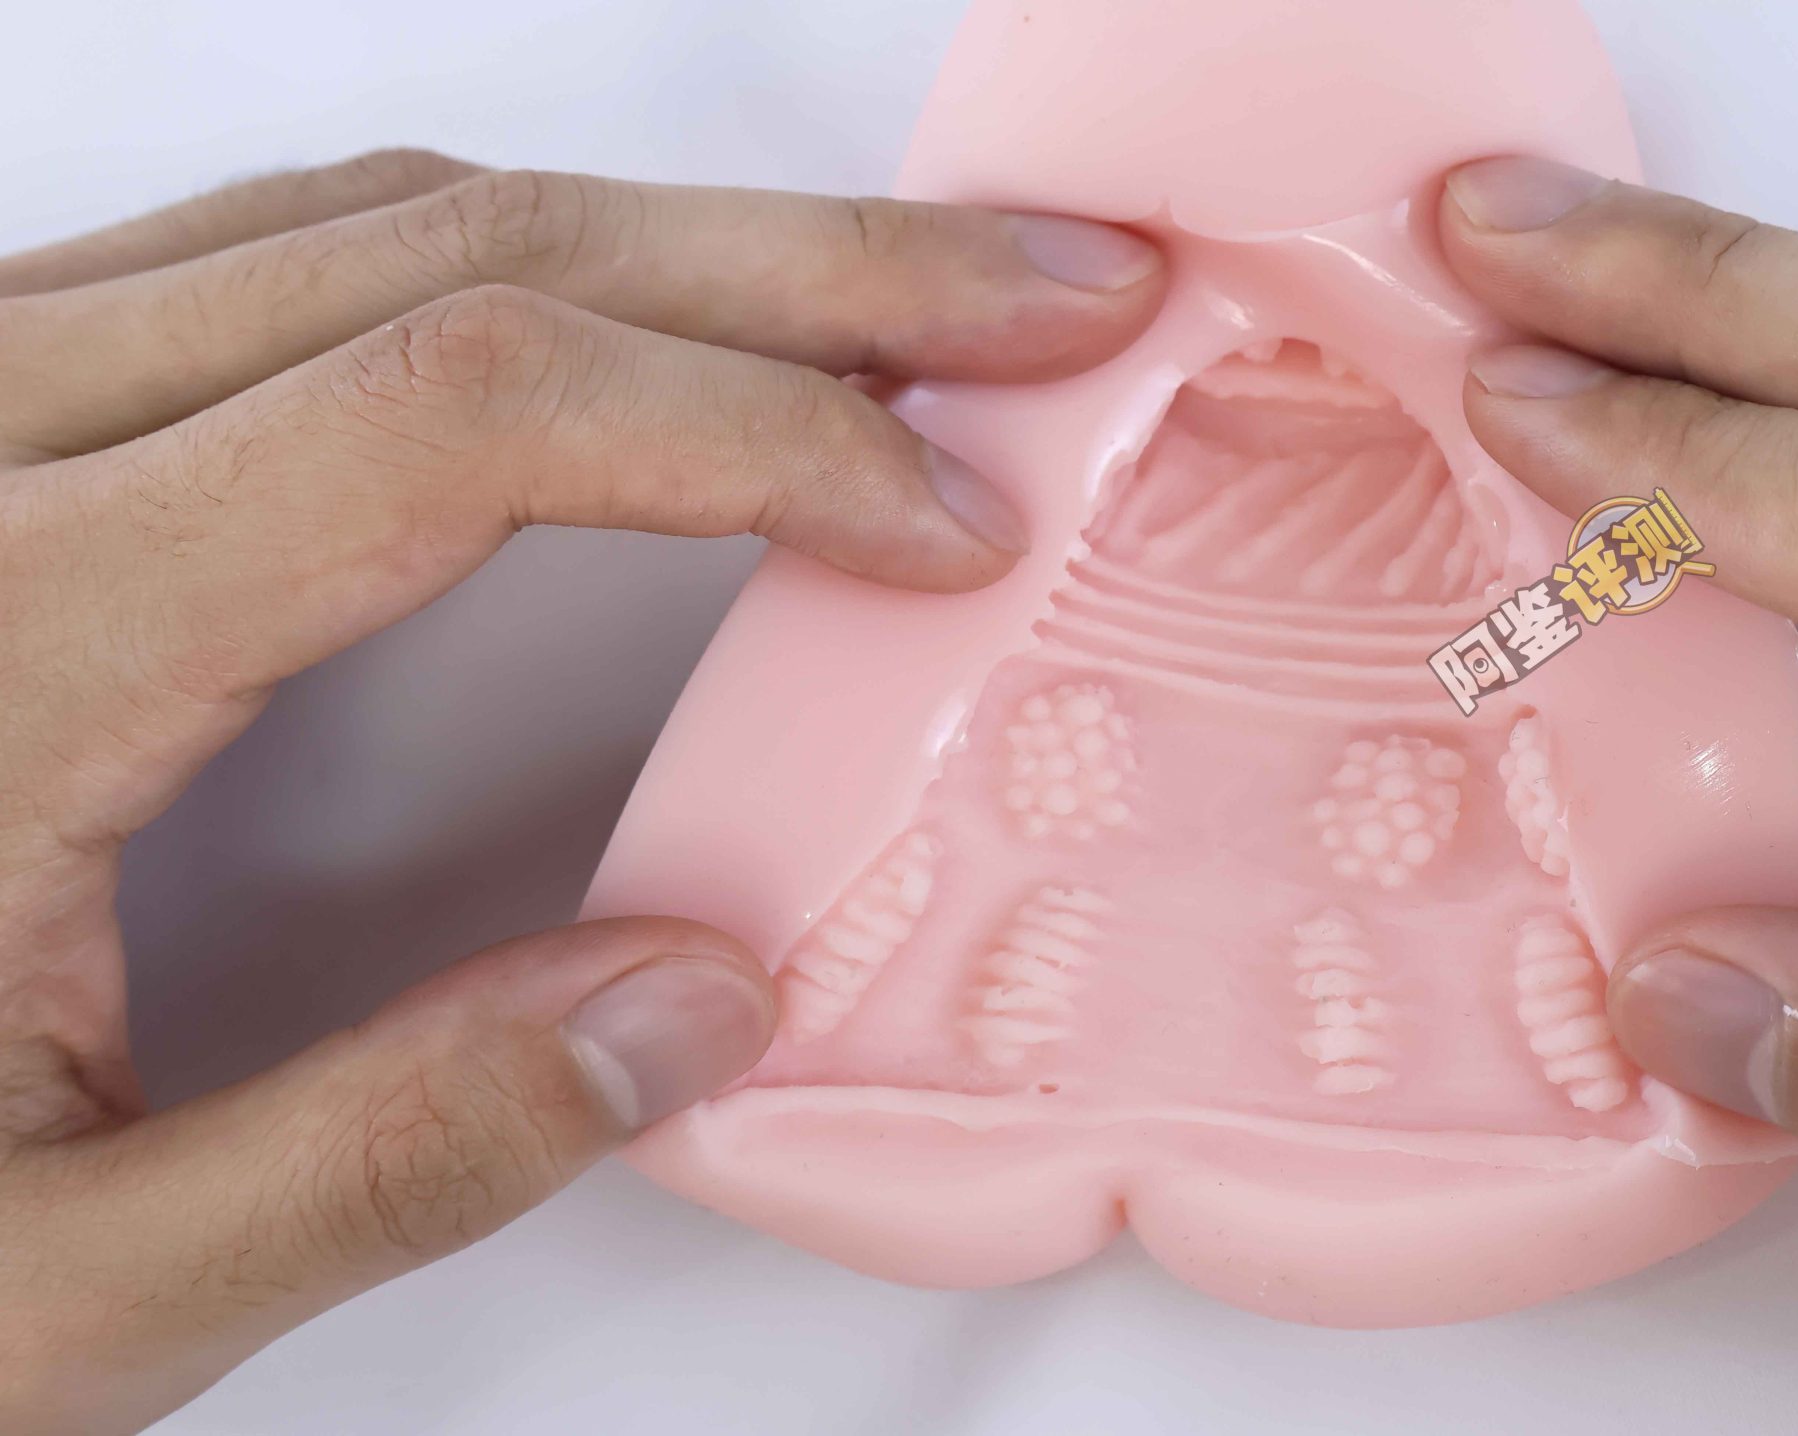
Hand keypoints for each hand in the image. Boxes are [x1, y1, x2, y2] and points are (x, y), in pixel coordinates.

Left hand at [0, 150, 1164, 1432]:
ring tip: (911, 308)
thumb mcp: (37, 1299)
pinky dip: (528, 264)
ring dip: (686, 243)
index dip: (754, 432)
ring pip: (383, 215)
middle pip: (458, 248)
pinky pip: (288, 261)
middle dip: (804, 267)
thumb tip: (700, 1002)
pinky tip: (660, 317)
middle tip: (1049, 293)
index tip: (948, 518)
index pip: (455, 415)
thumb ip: (383, 1156)